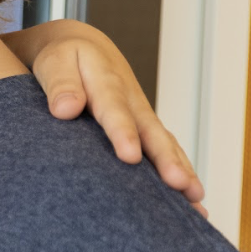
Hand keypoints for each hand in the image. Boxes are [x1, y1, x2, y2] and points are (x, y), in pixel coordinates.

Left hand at [7, 20, 205, 213]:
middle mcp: (132, 102)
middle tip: (178, 183)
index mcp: (107, 83)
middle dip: (165, 159)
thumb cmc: (64, 60)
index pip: (114, 109)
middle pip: (152, 132)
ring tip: (194, 199)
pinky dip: (178, 172)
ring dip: (181, 170)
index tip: (129, 157)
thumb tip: (65, 109)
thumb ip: (60, 83)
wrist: (83, 50)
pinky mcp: (143, 131)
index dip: (123, 133)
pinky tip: (190, 201)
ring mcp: (141, 117)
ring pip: (164, 145)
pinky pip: (163, 152)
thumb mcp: (55, 62)